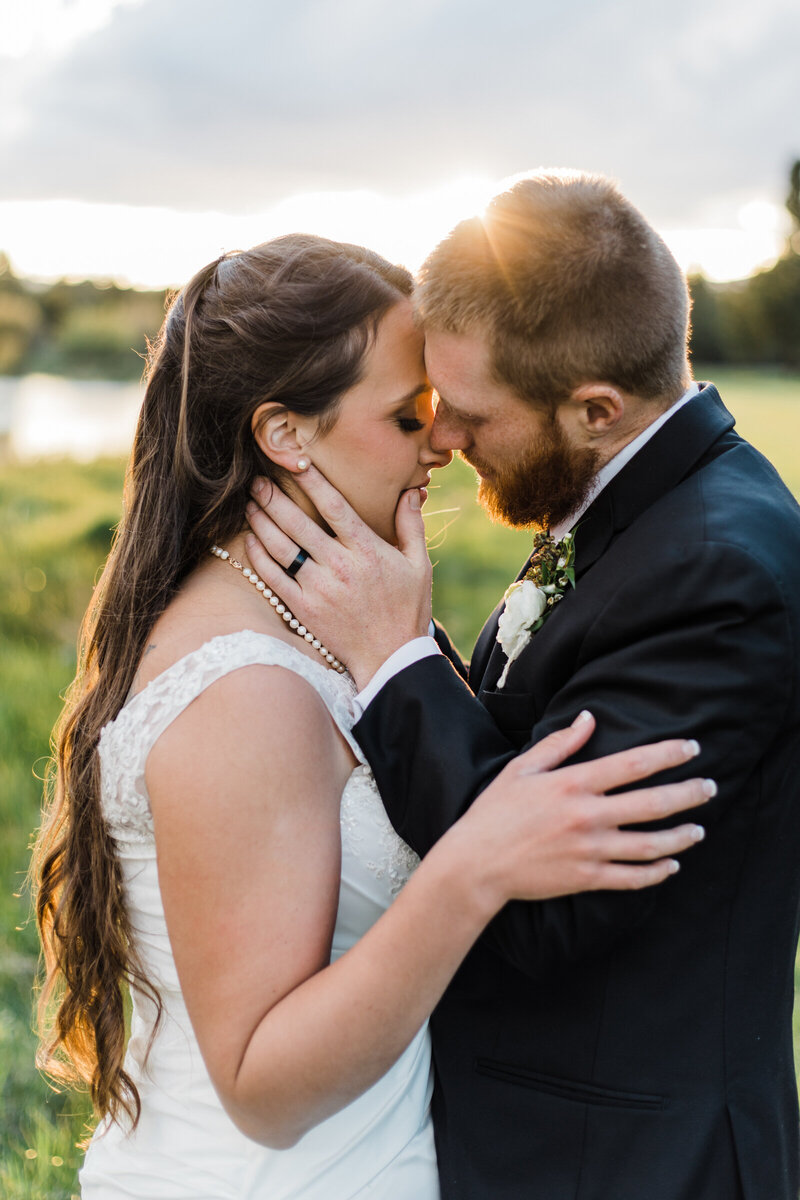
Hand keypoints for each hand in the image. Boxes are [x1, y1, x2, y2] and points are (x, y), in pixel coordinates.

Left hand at [246, 468, 431, 686]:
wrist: (391, 658)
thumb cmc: (407, 610)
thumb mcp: (419, 565)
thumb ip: (411, 526)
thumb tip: (411, 491)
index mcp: (366, 550)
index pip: (334, 505)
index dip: (312, 481)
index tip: (295, 461)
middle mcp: (339, 565)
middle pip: (297, 523)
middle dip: (273, 498)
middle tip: (257, 481)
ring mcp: (318, 588)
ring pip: (280, 547)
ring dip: (261, 522)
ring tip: (250, 504)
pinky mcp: (304, 609)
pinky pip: (273, 578)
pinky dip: (258, 557)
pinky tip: (250, 541)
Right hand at [449, 713, 712, 910]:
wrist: (476, 864)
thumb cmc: (494, 811)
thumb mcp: (522, 768)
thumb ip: (560, 744)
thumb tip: (589, 718)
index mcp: (573, 783)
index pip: (633, 764)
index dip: (668, 754)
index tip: (691, 747)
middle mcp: (587, 815)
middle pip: (653, 803)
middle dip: (688, 793)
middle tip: (710, 787)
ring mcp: (590, 850)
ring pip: (650, 844)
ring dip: (681, 837)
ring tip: (699, 830)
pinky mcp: (586, 878)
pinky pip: (632, 878)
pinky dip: (657, 873)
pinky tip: (671, 866)